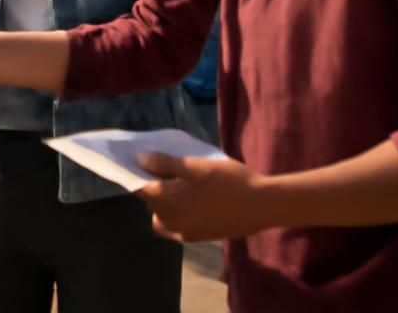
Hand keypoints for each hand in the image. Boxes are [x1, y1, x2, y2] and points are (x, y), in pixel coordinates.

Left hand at [137, 151, 275, 242]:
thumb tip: (140, 160)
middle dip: (153, 187)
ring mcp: (185, 232)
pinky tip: (195, 201)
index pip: (138, 187)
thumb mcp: (195, 165)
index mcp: (165, 201)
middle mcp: (170, 221)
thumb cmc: (227, 181)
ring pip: (164, 216)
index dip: (135, 173)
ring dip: (166, 202)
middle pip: (151, 202)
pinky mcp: (200, 237)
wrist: (262, 206)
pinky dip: (180, 214)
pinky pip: (179, 226)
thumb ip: (165, 163)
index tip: (140, 161)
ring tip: (182, 185)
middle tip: (166, 169)